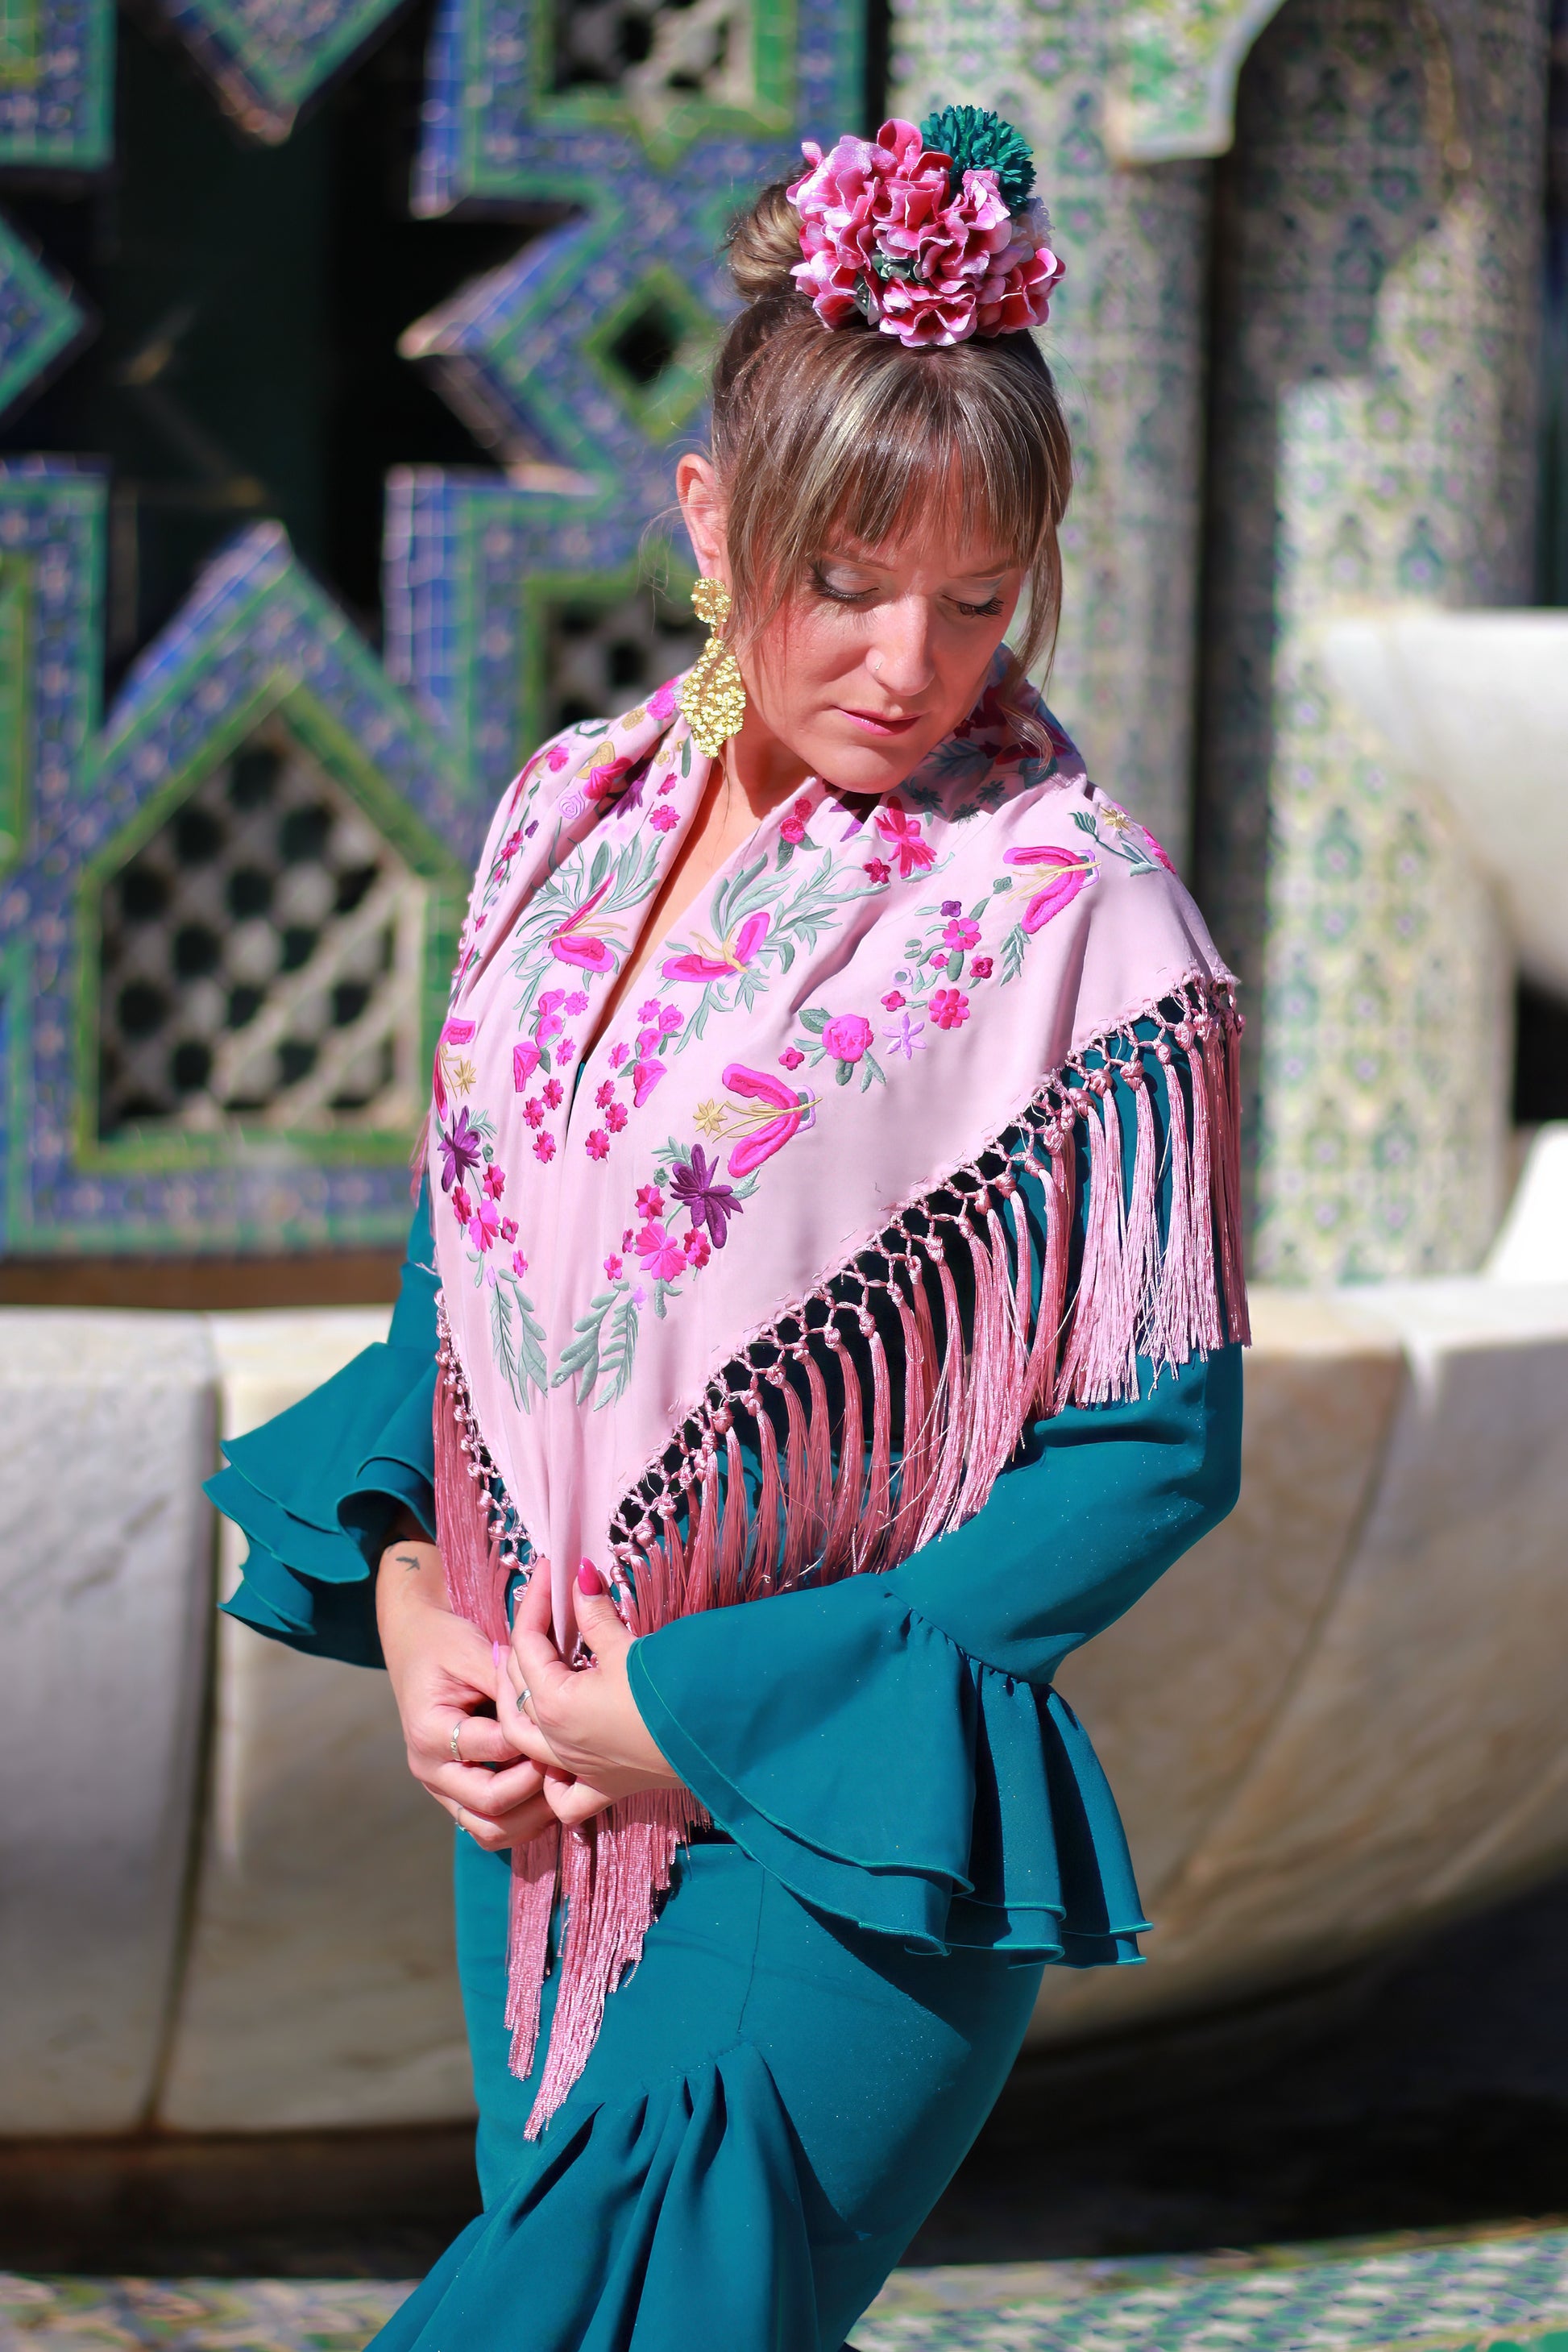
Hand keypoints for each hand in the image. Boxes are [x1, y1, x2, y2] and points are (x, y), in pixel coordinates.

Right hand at [377, 1527, 554, 1853]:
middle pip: (489, 1803)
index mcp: (430, 1732)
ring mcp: (440, 1786)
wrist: (414, 1642)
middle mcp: (429, 1768)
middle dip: (535, 1789)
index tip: (563, 1730)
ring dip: (530, 1818)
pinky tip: (547, 1801)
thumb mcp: (473, 1651)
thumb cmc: (443, 1642)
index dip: (533, 1744)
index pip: (493, 1750)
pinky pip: (487, 1826)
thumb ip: (505, 1681)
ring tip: (562, 1791)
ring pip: (488, 1829)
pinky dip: (519, 1822)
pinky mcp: (454, 1792)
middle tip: (567, 1766)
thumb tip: (544, 1707)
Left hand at [506, 1561, 681, 1829]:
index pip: (527, 1642)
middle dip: (522, 1642)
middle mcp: (555, 1741)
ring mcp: (576, 1769)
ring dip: (515, 1702)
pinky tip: (553, 1758)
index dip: (536, 1600)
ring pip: (521, 1739)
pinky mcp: (603, 1787)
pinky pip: (561, 1793)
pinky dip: (548, 1778)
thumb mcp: (625, 1649)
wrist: (710, 1741)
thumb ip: (594, 1614)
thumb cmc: (666, 1694)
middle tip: (540, 1610)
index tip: (547, 1569)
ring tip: (522, 1674)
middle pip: (515, 1685)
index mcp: (554, 1703)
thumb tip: (580, 1577)